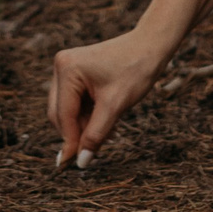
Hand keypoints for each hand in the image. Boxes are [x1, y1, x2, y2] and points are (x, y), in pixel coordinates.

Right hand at [46, 29, 168, 168]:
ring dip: (86, 125)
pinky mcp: (76, 72)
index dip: (71, 141)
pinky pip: (75, 102)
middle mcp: (62, 66)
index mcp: (68, 69)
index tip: (75, 165)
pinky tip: (108, 121)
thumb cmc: (135, 70)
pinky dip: (89, 115)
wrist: (152, 46)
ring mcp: (68, 68)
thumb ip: (95, 135)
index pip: (64, 115)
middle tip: (99, 147)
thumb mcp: (115, 106)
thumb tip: (80, 163)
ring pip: (68, 110)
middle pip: (61, 113)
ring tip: (111, 132)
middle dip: (79, 132)